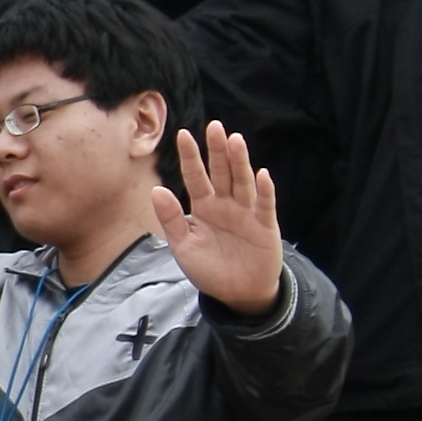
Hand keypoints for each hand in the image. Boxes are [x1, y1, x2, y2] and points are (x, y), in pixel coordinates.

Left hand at [147, 119, 284, 313]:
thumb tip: (156, 190)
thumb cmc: (209, 269)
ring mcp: (246, 213)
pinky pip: (265, 206)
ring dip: (240, 162)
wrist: (237, 294)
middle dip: (217, 150)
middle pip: (222, 172)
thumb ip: (171, 219)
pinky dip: (264, 191)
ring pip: (243, 182)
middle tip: (214, 126)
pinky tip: (262, 174)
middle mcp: (226, 204)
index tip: (183, 134)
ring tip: (235, 140)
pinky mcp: (265, 227)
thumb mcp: (184, 246)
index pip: (195, 177)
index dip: (190, 157)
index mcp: (204, 207)